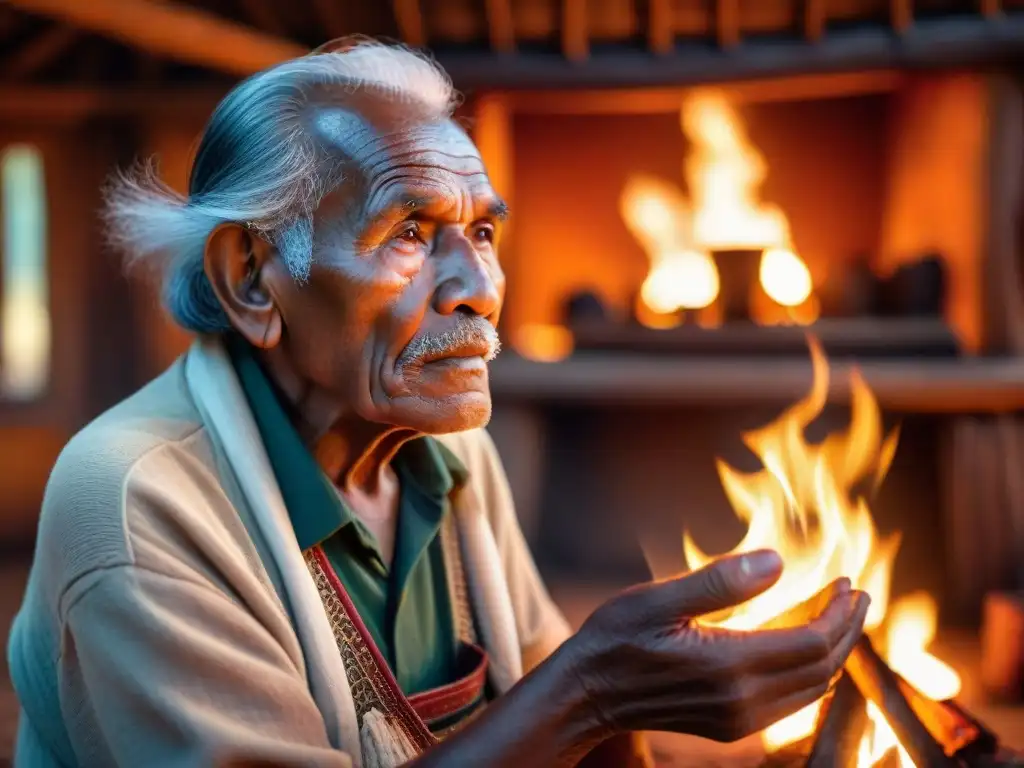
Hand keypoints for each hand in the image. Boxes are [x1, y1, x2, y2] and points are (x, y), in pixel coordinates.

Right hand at [565, 549, 869, 742]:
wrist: (587, 694)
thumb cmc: (615, 638)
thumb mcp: (657, 599)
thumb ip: (719, 583)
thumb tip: (777, 562)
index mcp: (729, 665)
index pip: (813, 642)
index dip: (839, 612)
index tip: (847, 581)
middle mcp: (742, 701)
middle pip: (822, 668)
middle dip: (846, 629)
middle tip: (854, 594)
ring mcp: (738, 720)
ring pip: (813, 689)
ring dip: (833, 652)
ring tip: (837, 615)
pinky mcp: (730, 727)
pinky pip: (791, 703)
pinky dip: (811, 673)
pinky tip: (803, 648)